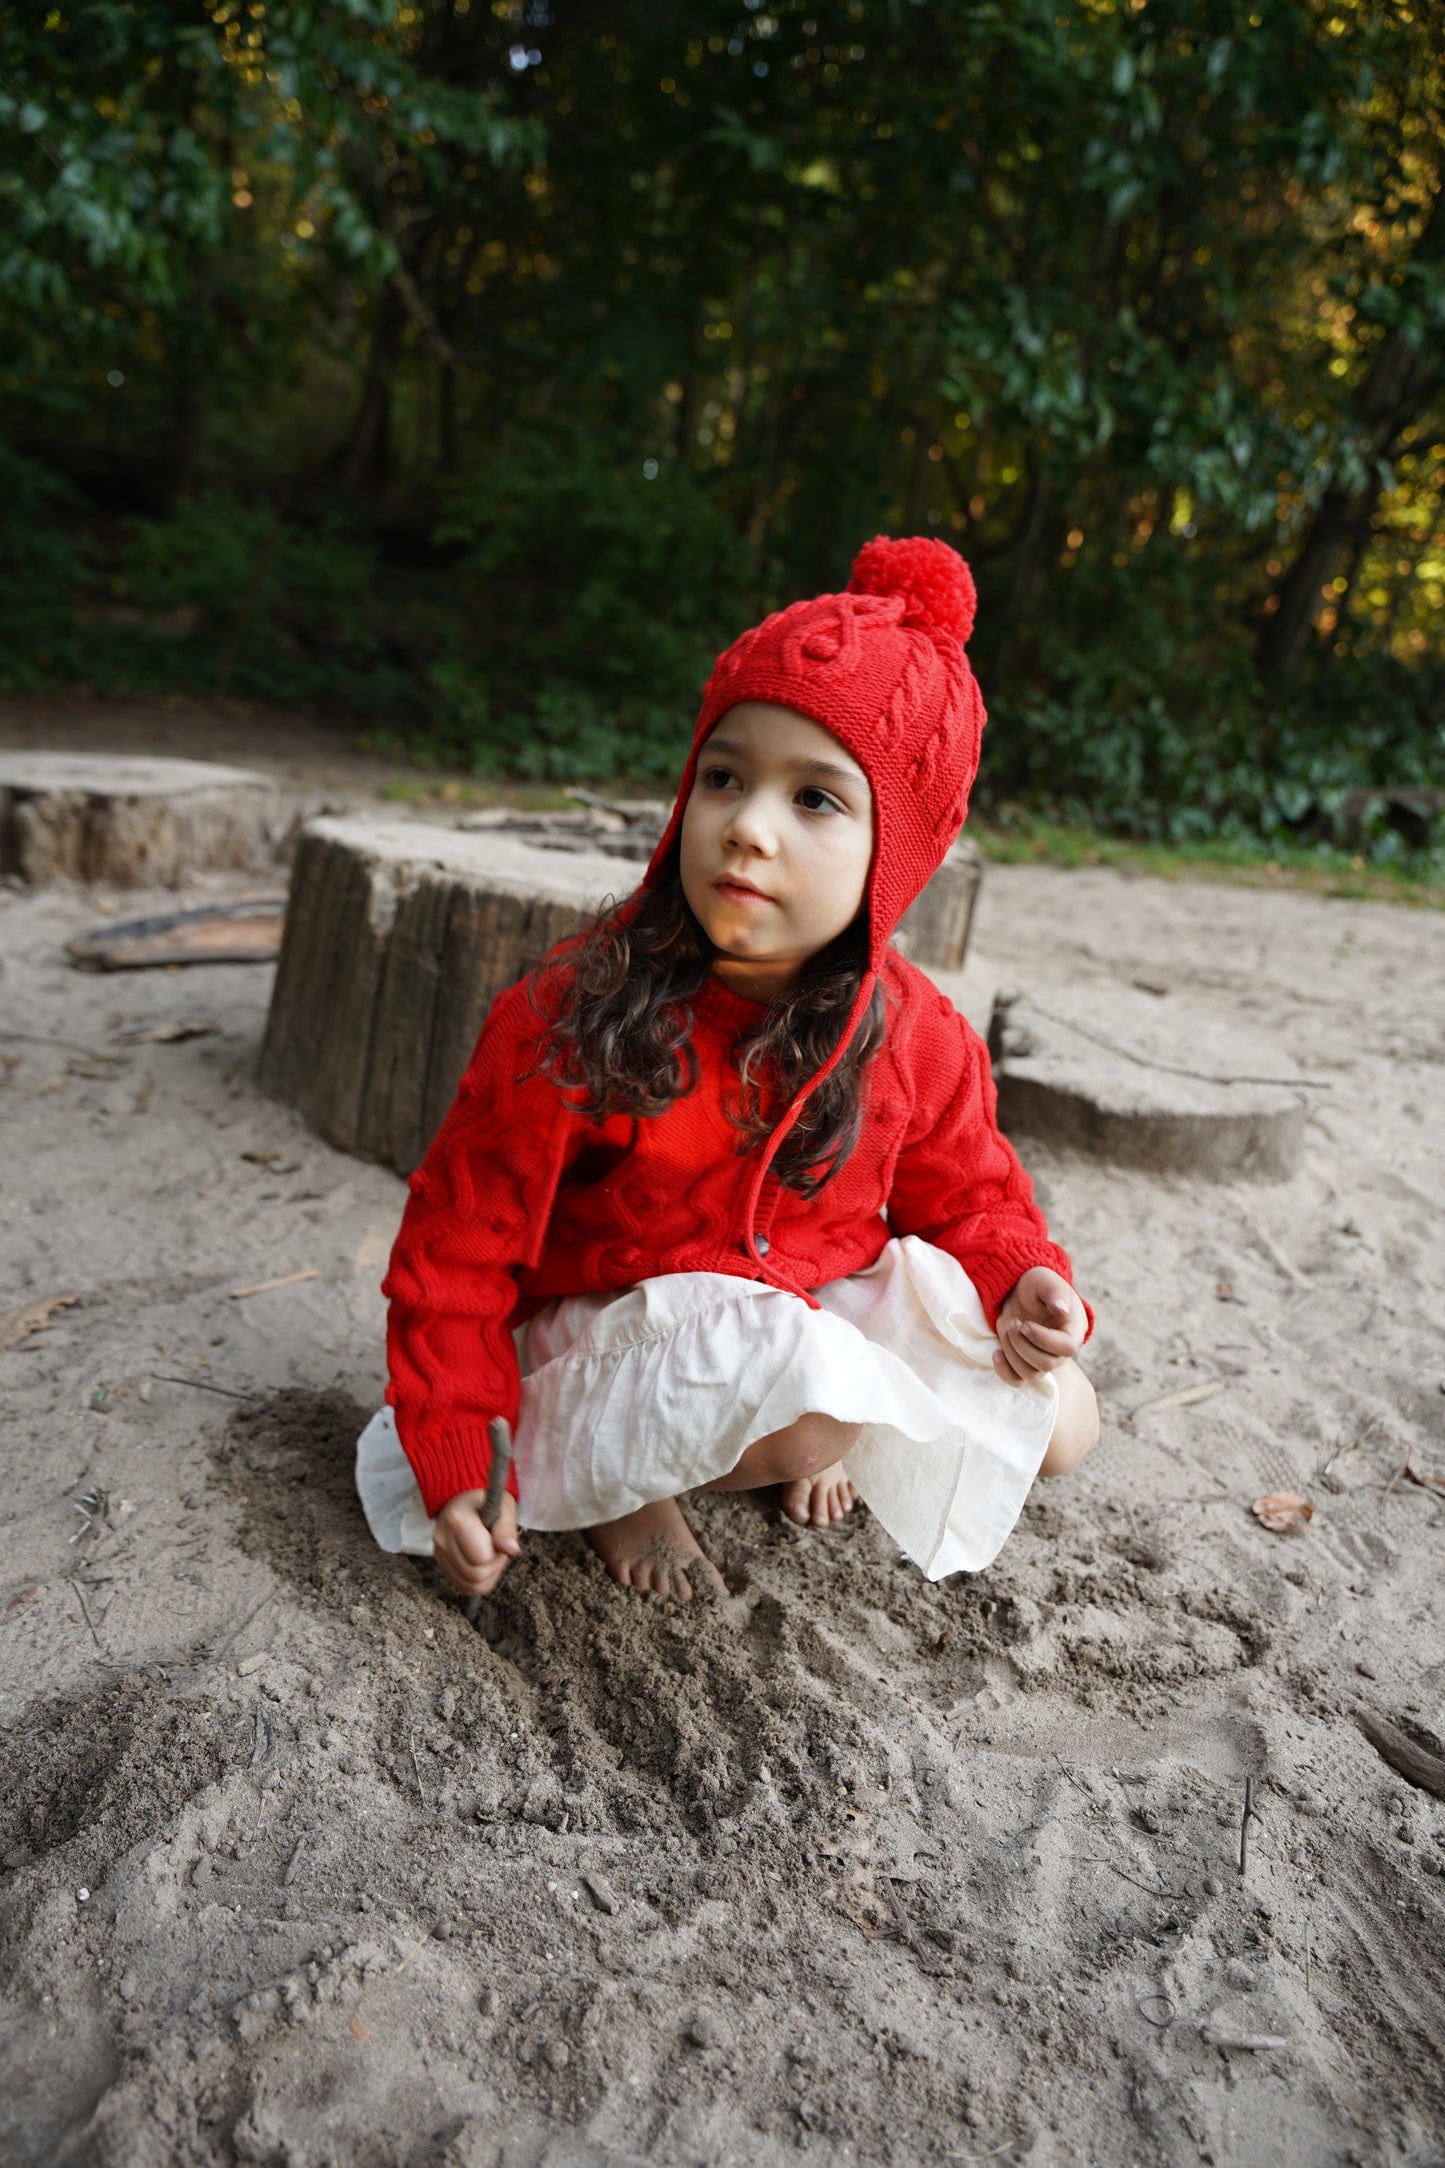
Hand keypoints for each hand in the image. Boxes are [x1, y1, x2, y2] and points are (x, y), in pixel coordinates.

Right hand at [431, 1489, 519, 1597]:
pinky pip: (465, 1587)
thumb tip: (511, 1550)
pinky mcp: (441, 1563)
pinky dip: (479, 1581)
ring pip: (471, 1585)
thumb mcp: (503, 1506)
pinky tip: (482, 1563)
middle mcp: (443, 1539)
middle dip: (494, 1565)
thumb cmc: (485, 1501)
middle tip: (496, 1547)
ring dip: (488, 1574)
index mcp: (457, 1520)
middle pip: (476, 1575)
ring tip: (489, 1553)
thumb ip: (507, 1529)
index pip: (481, 1558)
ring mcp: (439, 1553)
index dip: (497, 1553)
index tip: (499, 1539)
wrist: (462, 1498)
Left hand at [993, 1267, 1085, 1387]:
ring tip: (1005, 1328)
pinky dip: (1004, 1371)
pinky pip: (1017, 1380)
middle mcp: (1061, 1350)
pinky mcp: (1025, 1363)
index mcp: (1073, 1330)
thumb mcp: (1045, 1281)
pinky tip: (996, 1352)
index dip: (1043, 1339)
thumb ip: (1055, 1293)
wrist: (1020, 1291)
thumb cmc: (1037, 1285)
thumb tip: (1062, 1308)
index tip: (1024, 1323)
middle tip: (1011, 1323)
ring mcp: (1044, 1359)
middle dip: (1022, 1344)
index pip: (1066, 1347)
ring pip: (1030, 1374)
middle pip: (1046, 1364)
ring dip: (1011, 1352)